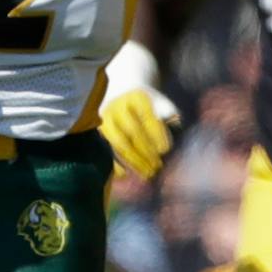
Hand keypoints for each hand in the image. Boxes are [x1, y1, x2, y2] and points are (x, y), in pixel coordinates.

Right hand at [99, 40, 178, 180]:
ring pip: (119, 144)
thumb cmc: (147, 105)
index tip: (165, 150)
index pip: (147, 117)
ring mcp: (105, 120)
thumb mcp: (160, 104)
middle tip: (158, 166)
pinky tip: (126, 175)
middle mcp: (118, 106)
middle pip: (133, 132)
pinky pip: (105, 151)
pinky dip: (115, 165)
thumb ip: (167, 115)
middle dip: (147, 152)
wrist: (122, 96)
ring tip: (148, 174)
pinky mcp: (98, 132)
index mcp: (136, 97)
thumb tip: (173, 129)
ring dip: (135, 162)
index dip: (157, 135)